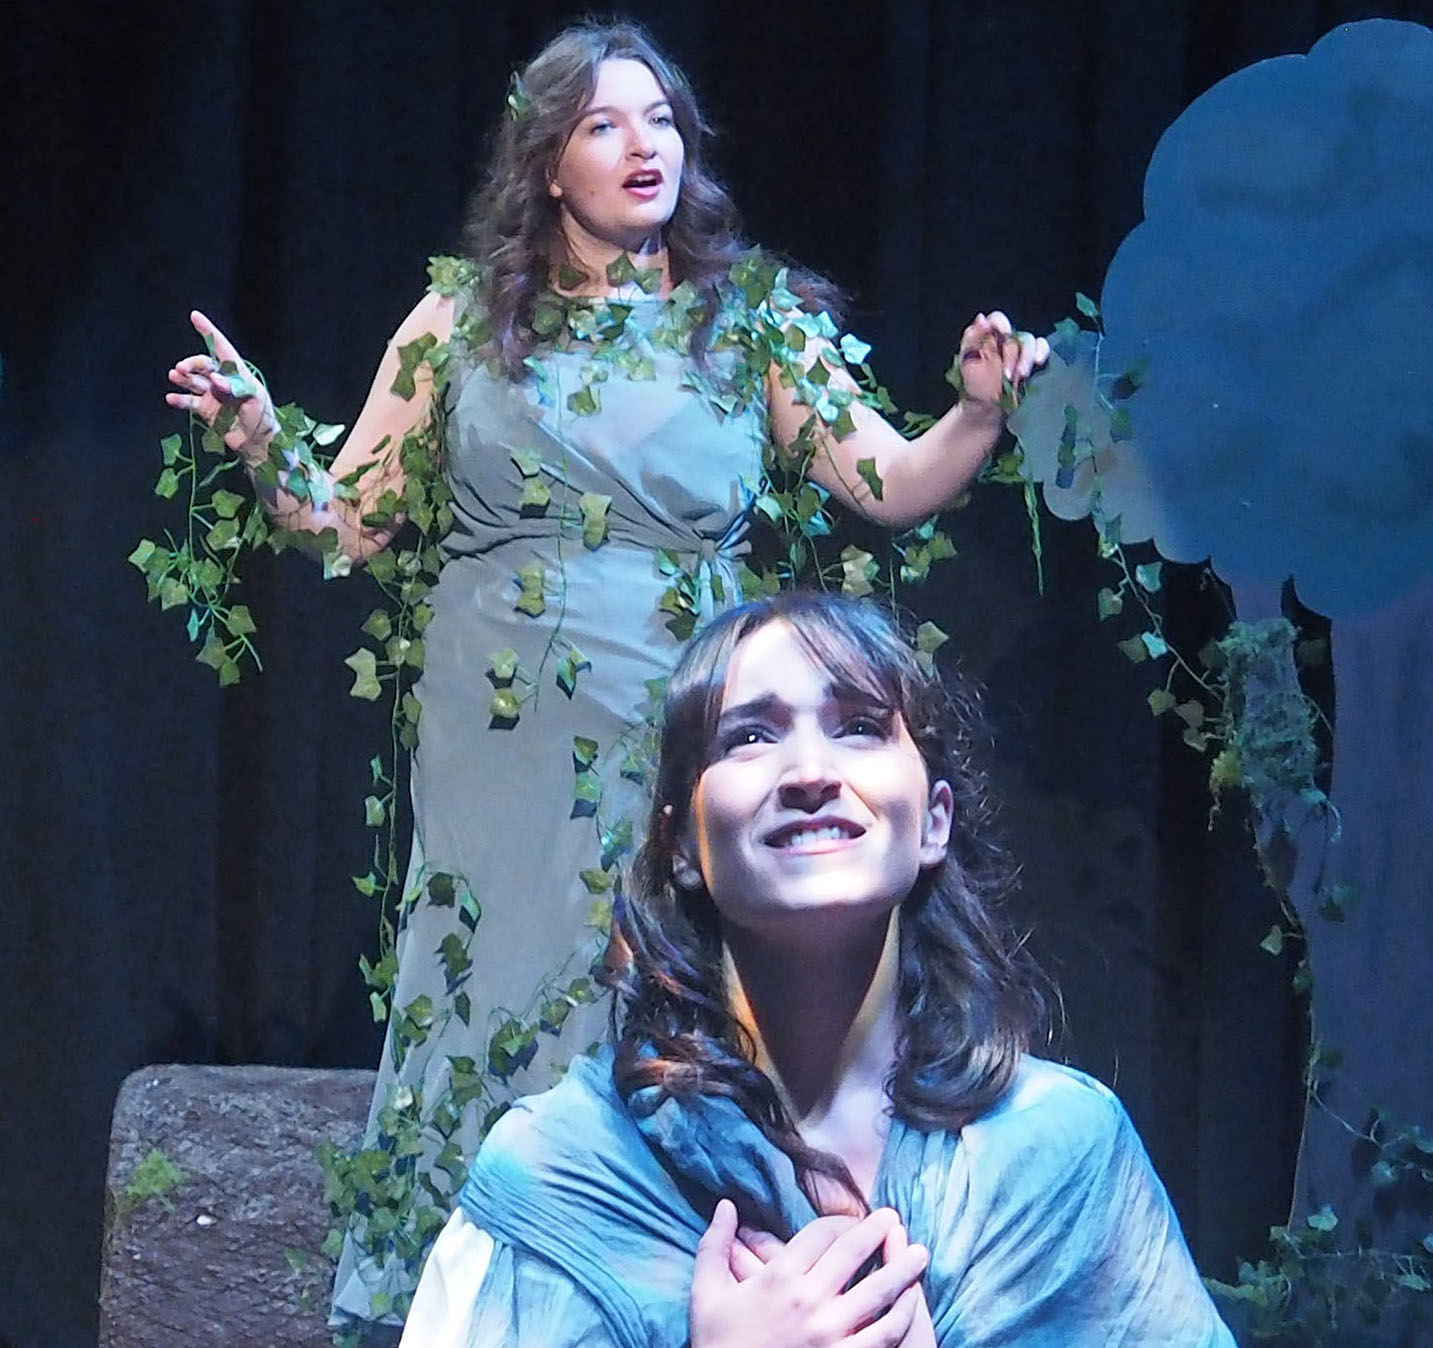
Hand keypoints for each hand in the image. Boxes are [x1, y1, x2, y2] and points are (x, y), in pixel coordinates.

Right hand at [165, 310, 277, 462]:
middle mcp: (223, 382)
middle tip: (182, 369)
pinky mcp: (206, 410)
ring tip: (175, 375)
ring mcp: (213, 395)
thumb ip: (235, 386)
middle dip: (192, 364)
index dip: (209, 332)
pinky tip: (171, 398)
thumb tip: (215, 379)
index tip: (196, 317)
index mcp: (238, 374)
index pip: (222, 348)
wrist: (258, 443)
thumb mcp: (255, 399)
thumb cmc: (262, 418)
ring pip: (194, 381)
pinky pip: (189, 401)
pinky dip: (179, 399)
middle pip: (204, 365)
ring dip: (183, 377)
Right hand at [690, 1200, 928, 1347]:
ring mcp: (830, 1332)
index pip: (820, 1234)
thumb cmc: (716, 1345)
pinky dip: (903, 1313)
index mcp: (777, 1277)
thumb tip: (726, 1204)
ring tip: (920, 1252)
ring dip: (903, 1268)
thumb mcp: (706, 1293)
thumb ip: (714, 1245)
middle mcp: (807, 1299)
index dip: (840, 1221)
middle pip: (852, 1253)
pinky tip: (911, 1300)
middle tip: (893, 1215)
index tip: (852, 1218)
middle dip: (876, 1230)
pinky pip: (885, 1333)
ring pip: (878, 1290)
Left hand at [956, 310, 1048, 409]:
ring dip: (1026, 358)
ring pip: (1029, 342)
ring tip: (1020, 376)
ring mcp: (1019, 349)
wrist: (985, 407)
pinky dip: (1042, 352)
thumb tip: (981, 318)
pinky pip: (1041, 348)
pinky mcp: (1032, 360)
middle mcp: (1005, 339)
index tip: (1003, 333)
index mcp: (988, 336)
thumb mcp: (966, 363)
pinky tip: (1039, 362)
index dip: (1001, 323)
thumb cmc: (974, 384)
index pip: (997, 319)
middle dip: (1011, 354)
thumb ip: (971, 340)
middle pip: (1014, 336)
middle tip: (1006, 375)